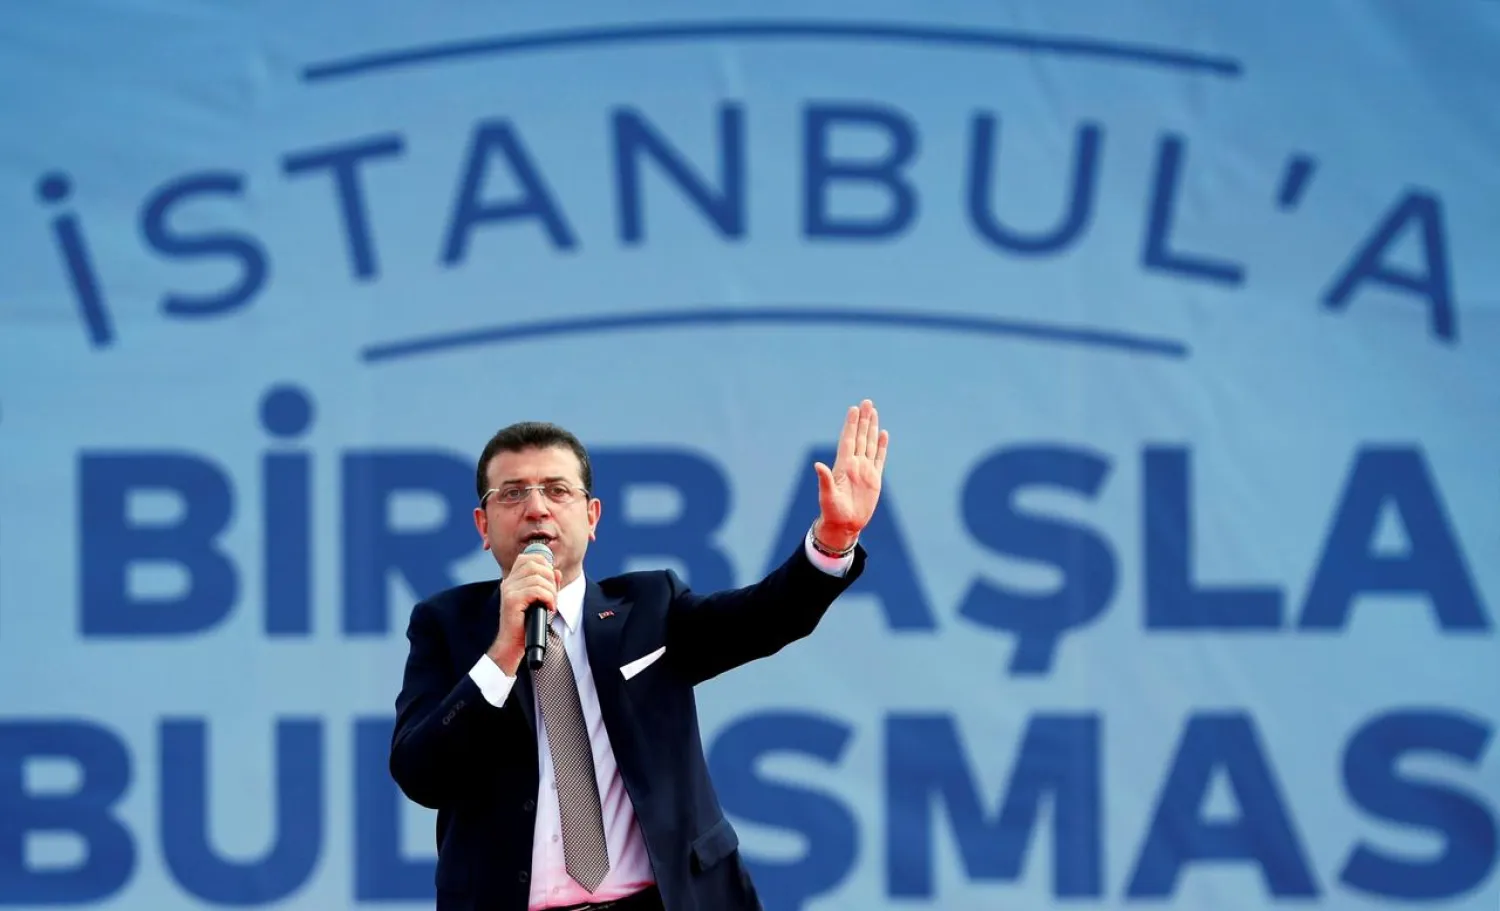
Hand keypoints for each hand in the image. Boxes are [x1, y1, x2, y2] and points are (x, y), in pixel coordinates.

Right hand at [488, 551, 561, 674]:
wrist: (513, 644)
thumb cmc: (526, 624)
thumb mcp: (540, 600)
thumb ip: (548, 585)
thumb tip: (557, 571)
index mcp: (512, 580)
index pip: (527, 558)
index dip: (543, 563)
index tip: (551, 579)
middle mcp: (508, 582)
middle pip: (534, 564)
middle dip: (550, 577)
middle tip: (553, 594)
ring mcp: (509, 590)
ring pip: (538, 578)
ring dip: (551, 591)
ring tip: (552, 603)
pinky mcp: (512, 600)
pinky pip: (536, 590)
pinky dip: (548, 598)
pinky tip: (549, 608)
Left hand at [813, 399, 888, 551]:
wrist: (844, 525)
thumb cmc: (832, 512)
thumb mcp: (827, 496)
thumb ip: (825, 480)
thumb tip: (817, 465)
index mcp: (843, 466)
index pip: (848, 440)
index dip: (851, 424)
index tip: (853, 409)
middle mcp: (854, 464)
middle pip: (859, 437)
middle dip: (863, 419)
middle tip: (866, 402)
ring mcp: (865, 470)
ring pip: (869, 444)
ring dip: (871, 428)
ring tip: (874, 412)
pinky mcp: (874, 478)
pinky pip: (879, 458)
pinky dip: (881, 446)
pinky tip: (882, 434)